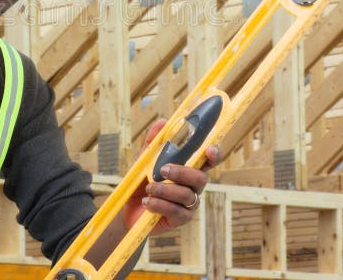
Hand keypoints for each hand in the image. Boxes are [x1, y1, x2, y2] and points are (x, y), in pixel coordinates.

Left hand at [122, 118, 221, 233]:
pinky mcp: (182, 219)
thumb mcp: (144, 159)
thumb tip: (162, 122)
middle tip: (163, 170)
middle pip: (201, 178)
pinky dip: (160, 204)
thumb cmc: (141, 182)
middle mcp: (193, 186)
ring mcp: (190, 204)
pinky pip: (176, 212)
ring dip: (165, 190)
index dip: (213, 154)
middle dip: (182, 172)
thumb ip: (154, 142)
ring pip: (187, 195)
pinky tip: (147, 202)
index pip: (207, 161)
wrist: (128, 209)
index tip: (209, 149)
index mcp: (188, 168)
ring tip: (149, 188)